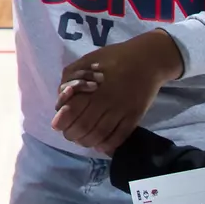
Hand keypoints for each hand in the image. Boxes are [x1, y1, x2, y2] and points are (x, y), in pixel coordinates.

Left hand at [50, 31, 183, 153]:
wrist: (147, 60)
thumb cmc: (114, 58)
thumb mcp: (87, 60)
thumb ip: (71, 76)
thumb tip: (62, 97)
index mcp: (91, 86)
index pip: (71, 110)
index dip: (62, 121)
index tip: (57, 124)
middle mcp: (105, 101)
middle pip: (83, 126)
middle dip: (72, 134)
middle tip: (69, 134)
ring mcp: (121, 111)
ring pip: (99, 135)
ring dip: (87, 142)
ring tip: (82, 140)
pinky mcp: (134, 117)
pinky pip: (119, 137)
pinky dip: (107, 145)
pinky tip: (100, 145)